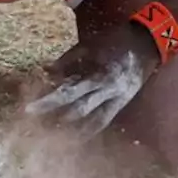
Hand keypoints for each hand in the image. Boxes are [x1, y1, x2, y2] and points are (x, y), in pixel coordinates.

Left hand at [25, 22, 159, 134]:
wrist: (147, 43)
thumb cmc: (114, 40)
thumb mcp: (89, 45)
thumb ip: (67, 60)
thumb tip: (45, 71)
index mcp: (99, 75)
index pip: (68, 93)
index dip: (48, 102)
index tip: (29, 109)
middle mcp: (109, 91)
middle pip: (78, 110)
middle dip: (56, 119)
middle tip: (37, 125)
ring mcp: (118, 100)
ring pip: (93, 122)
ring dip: (72, 130)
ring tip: (52, 135)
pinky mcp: (123, 104)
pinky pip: (104, 121)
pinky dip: (89, 130)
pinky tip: (75, 137)